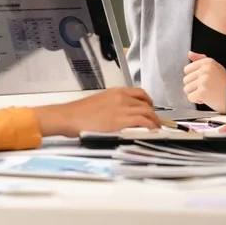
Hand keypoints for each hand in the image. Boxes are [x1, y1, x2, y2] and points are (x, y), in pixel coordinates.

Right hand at [33, 88, 159, 136]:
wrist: (70, 117)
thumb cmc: (79, 113)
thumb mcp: (99, 102)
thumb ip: (112, 105)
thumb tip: (121, 114)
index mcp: (116, 92)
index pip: (140, 93)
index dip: (148, 102)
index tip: (150, 109)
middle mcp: (121, 97)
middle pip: (146, 103)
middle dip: (154, 114)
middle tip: (155, 123)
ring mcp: (122, 108)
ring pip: (147, 112)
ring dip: (154, 121)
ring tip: (156, 130)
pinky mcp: (122, 120)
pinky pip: (144, 121)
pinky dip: (150, 126)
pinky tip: (151, 132)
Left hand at [183, 52, 225, 111]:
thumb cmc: (224, 83)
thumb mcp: (214, 67)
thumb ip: (201, 59)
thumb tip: (189, 54)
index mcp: (207, 62)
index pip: (187, 69)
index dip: (193, 77)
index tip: (203, 80)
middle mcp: (205, 70)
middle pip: (186, 80)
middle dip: (194, 86)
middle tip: (206, 88)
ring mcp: (203, 81)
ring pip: (186, 89)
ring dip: (195, 93)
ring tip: (206, 93)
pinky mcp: (202, 92)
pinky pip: (190, 97)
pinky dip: (196, 100)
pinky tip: (206, 99)